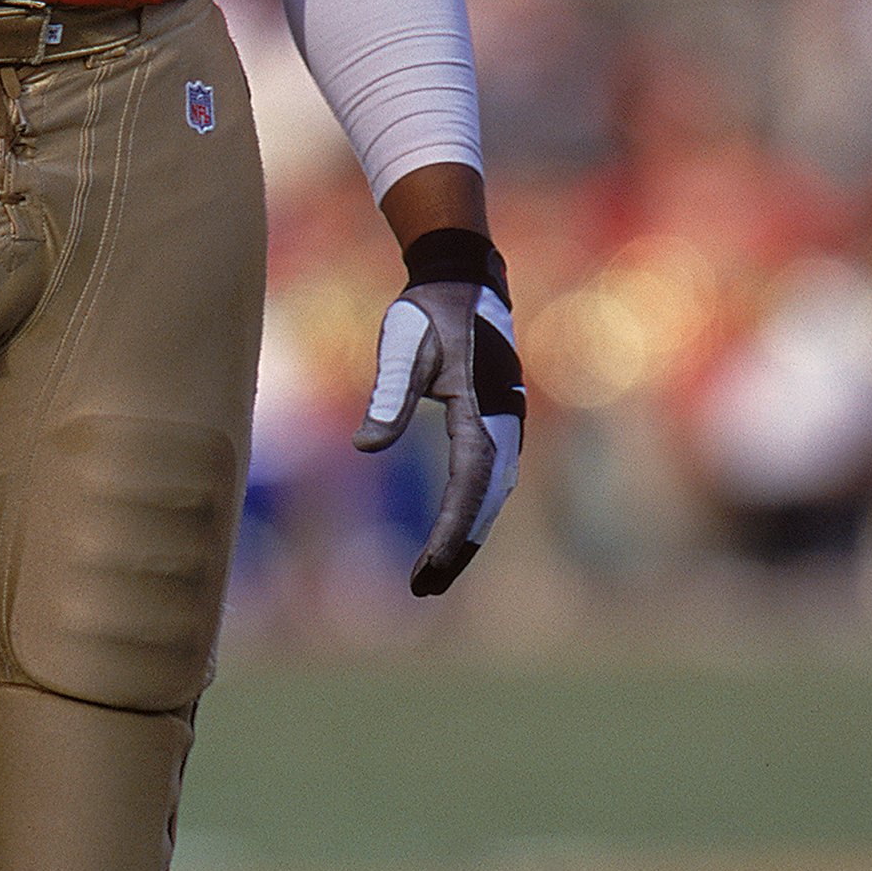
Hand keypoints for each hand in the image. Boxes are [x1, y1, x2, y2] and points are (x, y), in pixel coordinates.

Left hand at [353, 241, 525, 597]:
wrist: (463, 281)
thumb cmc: (428, 313)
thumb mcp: (399, 347)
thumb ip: (388, 396)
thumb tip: (365, 448)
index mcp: (483, 409)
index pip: (470, 485)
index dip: (452, 531)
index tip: (430, 566)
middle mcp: (504, 423)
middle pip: (485, 501)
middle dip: (459, 548)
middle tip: (425, 589)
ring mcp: (506, 425)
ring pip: (491, 495)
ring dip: (467, 536)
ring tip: (434, 577)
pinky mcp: (497, 424)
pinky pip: (489, 480)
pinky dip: (472, 513)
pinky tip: (454, 537)